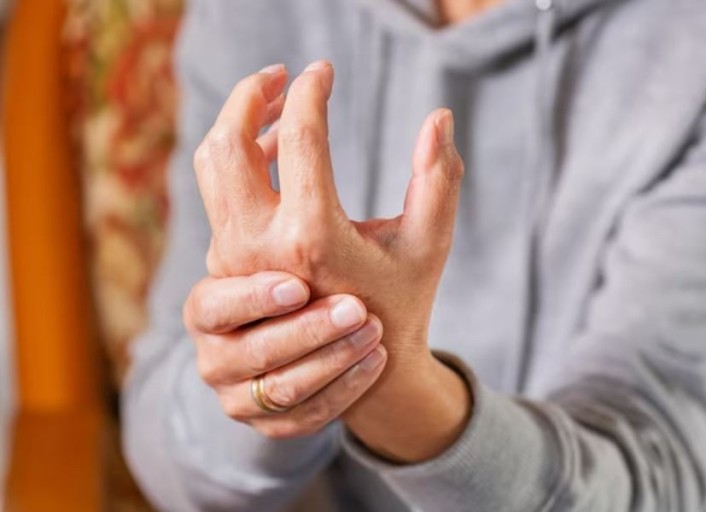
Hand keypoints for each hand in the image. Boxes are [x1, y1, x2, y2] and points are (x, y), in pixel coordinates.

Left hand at [194, 61, 469, 461]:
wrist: (361, 372)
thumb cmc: (402, 305)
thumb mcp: (429, 246)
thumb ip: (438, 181)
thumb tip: (439, 117)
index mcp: (313, 240)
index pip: (299, 137)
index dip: (311, 92)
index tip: (323, 70)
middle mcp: (259, 248)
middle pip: (227, 143)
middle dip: (250, 95)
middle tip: (281, 74)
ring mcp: (233, 258)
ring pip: (213, 167)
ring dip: (240, 126)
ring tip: (278, 107)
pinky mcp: (226, 263)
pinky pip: (219, 194)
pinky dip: (240, 161)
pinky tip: (273, 151)